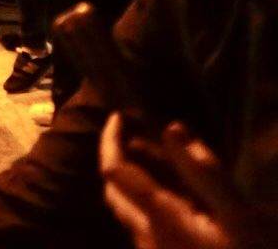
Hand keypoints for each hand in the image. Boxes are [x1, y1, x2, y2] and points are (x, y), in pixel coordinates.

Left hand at [102, 116, 259, 248]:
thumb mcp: (240, 216)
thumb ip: (204, 172)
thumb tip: (172, 130)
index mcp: (159, 219)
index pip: (115, 171)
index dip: (112, 139)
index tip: (118, 115)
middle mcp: (146, 238)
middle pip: (113, 193)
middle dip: (113, 160)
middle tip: (122, 133)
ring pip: (127, 213)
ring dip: (131, 185)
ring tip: (149, 161)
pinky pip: (144, 229)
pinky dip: (148, 205)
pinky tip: (174, 200)